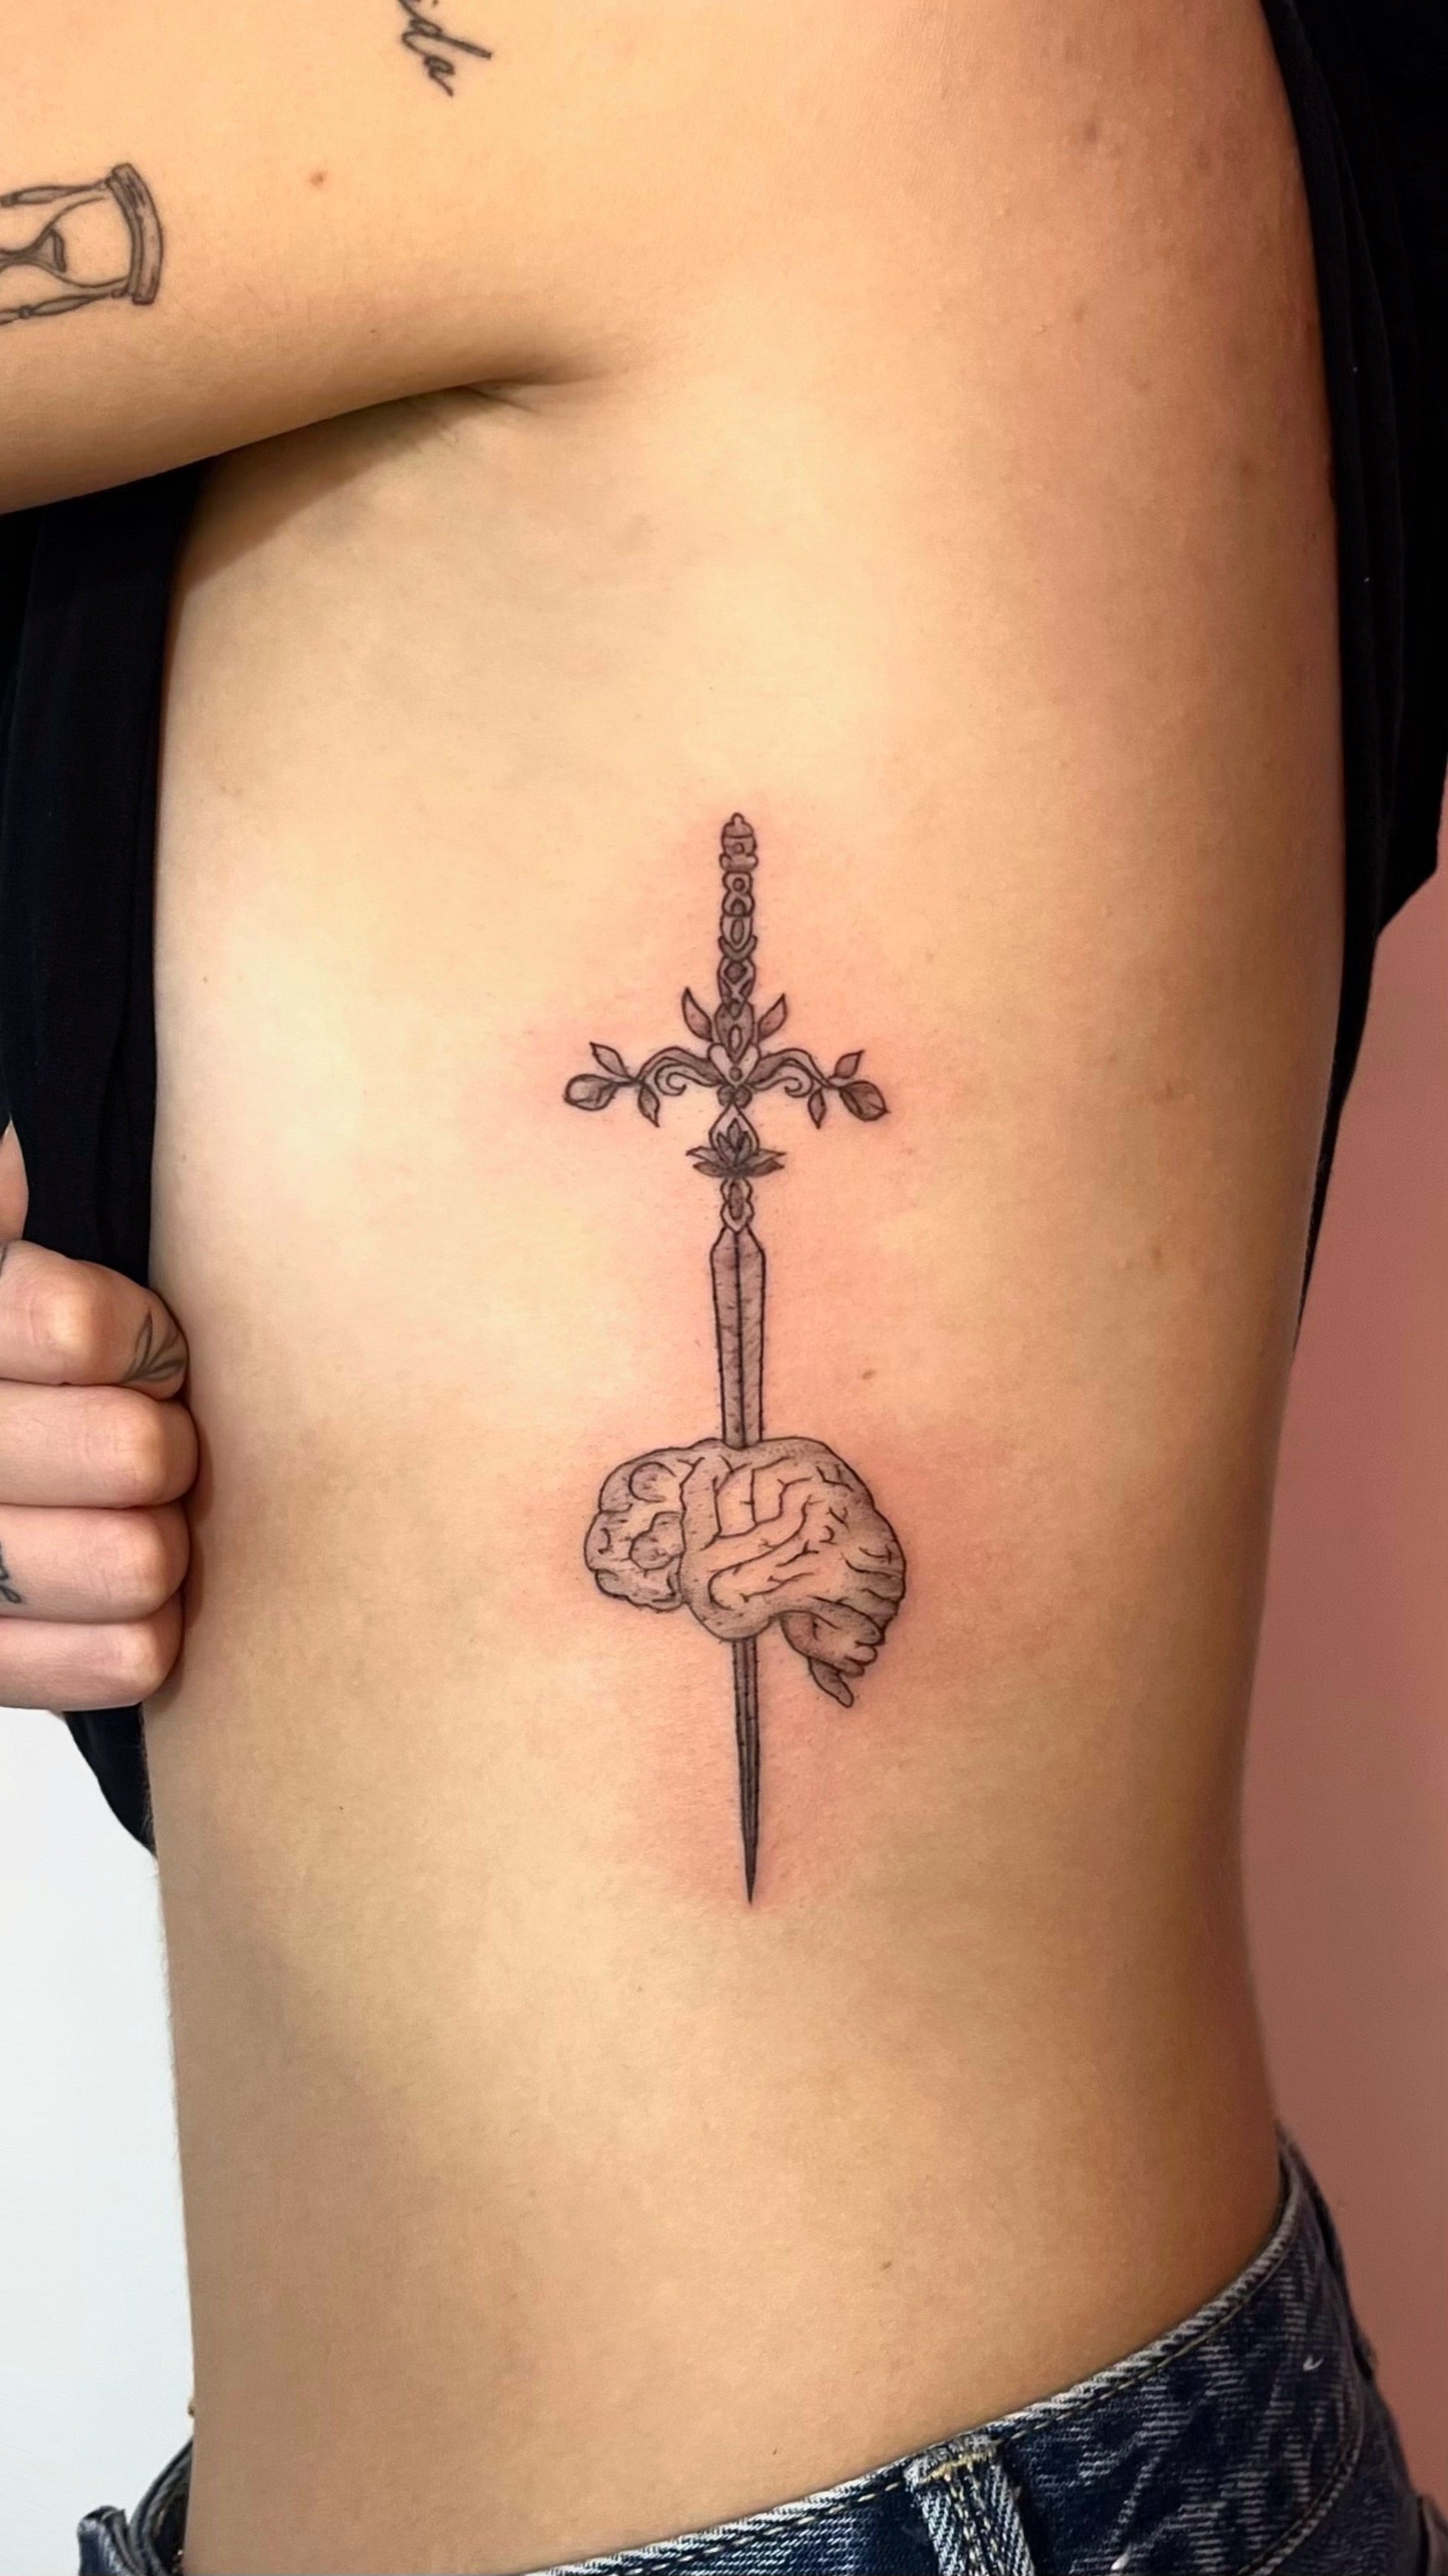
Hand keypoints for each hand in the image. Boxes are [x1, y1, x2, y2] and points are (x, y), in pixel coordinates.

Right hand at [0, 1129, 195, 1710]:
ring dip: (162, 1538)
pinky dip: (146, 1630)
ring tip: (131, 1517)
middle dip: (163, 1439)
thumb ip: (2, 1225)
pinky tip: (118, 1599)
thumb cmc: (23, 1378)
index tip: (134, 1348)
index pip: (82, 1328)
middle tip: (145, 1439)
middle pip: (135, 1450)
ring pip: (142, 1560)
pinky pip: (129, 1658)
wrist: (13, 1502)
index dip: (139, 1339)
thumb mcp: (7, 1283)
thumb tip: (14, 1157)